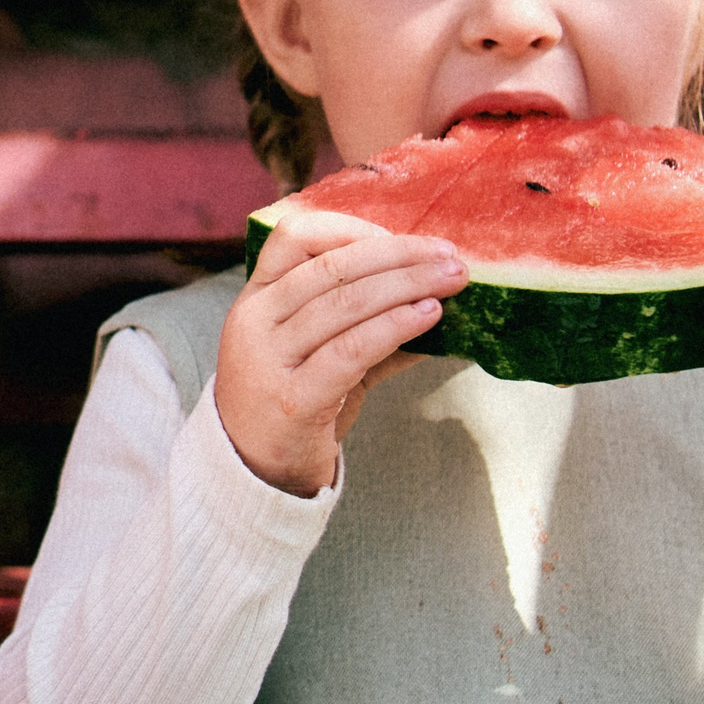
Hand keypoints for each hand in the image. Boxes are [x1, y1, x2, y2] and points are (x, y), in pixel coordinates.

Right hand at [214, 212, 467, 495]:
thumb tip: (436, 298)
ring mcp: (269, 360)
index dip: (352, 229)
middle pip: (332, 267)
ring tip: (451, 283)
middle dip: (399, 256)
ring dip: (408, 286)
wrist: (253, 475)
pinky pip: (351, 350)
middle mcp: (255, 322)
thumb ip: (367, 325)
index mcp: (256, 299)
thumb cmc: (293, 405)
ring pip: (345, 303)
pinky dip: (395, 327)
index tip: (401, 239)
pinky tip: (429, 317)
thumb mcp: (321, 354)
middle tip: (450, 258)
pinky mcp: (293, 400)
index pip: (295, 237)